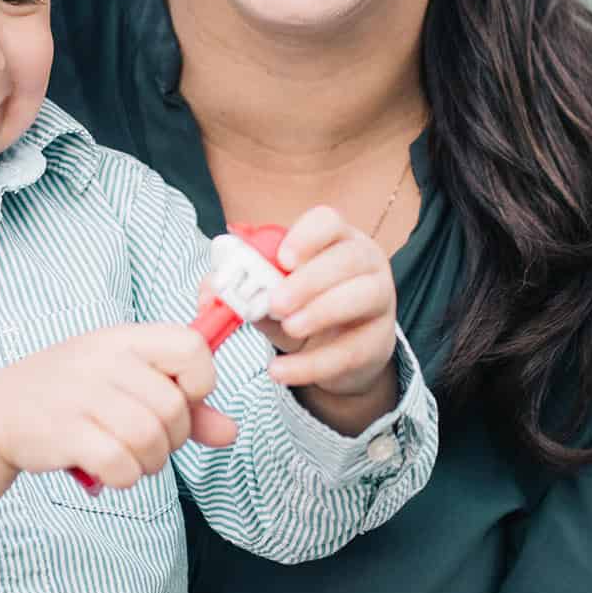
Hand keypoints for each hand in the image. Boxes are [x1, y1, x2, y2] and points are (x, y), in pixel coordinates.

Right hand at [0, 323, 236, 490]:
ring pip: (151, 439)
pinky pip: (120, 464)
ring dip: (150, 463)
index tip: (180, 400)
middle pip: (175, 407)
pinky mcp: (64, 431)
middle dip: (173, 438)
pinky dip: (124, 477)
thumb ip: (182, 405)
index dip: (200, 382)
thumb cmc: (72, 395)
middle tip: (149, 442)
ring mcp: (82, 394)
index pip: (191, 346)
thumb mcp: (125, 384)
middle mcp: (104, 360)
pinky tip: (109, 471)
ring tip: (130, 459)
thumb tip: (229, 432)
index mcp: (124, 338)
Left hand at [198, 207, 397, 432]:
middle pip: (347, 259)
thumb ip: (239, 286)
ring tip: (288, 328)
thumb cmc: (299, 307)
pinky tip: (281, 371)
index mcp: (334, 238)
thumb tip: (211, 289)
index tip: (282, 259)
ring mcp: (380, 299)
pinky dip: (312, 364)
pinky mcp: (380, 341)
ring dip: (321, 312)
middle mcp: (364, 261)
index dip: (306, 236)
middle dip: (308, 280)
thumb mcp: (268, 293)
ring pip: (361, 297)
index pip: (328, 221)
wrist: (333, 352)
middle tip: (275, 303)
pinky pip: (351, 351)